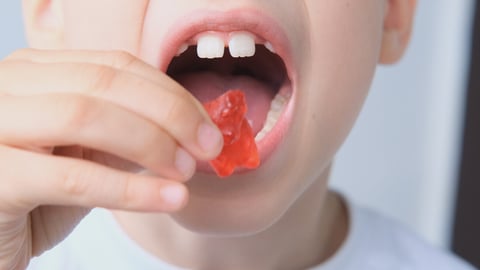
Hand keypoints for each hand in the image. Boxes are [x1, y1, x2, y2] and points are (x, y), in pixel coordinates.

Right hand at [0, 49, 221, 269]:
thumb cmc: (39, 194)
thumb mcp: (89, 154)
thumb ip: (128, 135)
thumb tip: (191, 130)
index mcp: (36, 72)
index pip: (116, 66)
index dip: (170, 94)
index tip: (207, 126)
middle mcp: (9, 86)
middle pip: (106, 83)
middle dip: (170, 114)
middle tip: (208, 148)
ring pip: (87, 116)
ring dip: (152, 144)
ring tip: (186, 172)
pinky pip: (75, 178)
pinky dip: (131, 190)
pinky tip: (169, 199)